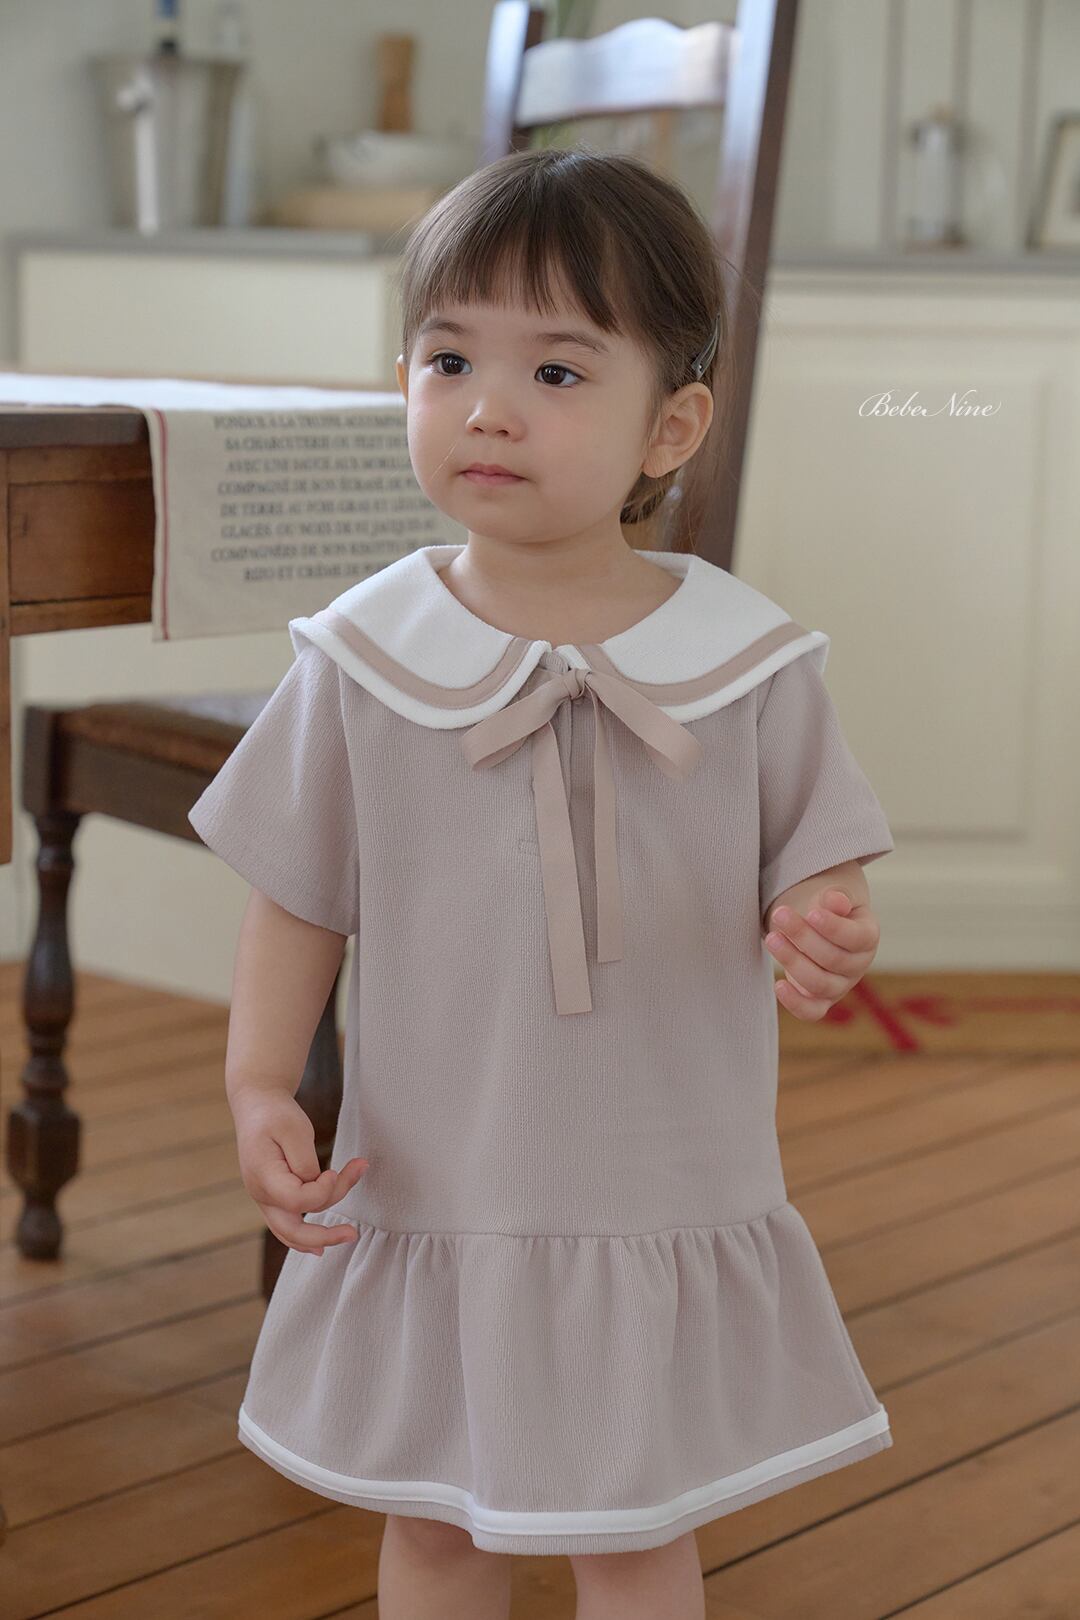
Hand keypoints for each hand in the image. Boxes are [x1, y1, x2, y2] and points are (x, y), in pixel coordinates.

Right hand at [232, 1090, 368, 1255]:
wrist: (257, 1105)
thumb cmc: (276, 1114)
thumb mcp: (294, 1129)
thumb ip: (305, 1162)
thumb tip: (318, 1187)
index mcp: (263, 1176)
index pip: (297, 1199)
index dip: (322, 1190)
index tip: (336, 1171)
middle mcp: (261, 1194)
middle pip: (290, 1230)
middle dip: (323, 1236)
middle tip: (353, 1233)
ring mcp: (265, 1199)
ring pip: (291, 1231)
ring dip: (322, 1232)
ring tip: (351, 1231)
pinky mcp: (274, 1197)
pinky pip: (288, 1224)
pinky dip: (306, 1235)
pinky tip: (323, 1244)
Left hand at [763, 888, 879, 1021]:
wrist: (816, 928)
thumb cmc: (826, 909)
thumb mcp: (833, 897)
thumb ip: (835, 897)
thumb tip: (834, 901)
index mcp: (867, 936)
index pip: (856, 938)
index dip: (834, 928)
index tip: (811, 913)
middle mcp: (857, 965)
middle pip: (833, 959)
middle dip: (803, 937)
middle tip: (780, 915)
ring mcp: (840, 986)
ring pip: (820, 984)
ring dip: (792, 961)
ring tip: (771, 938)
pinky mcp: (820, 1001)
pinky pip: (812, 1012)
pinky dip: (795, 1003)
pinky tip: (778, 985)